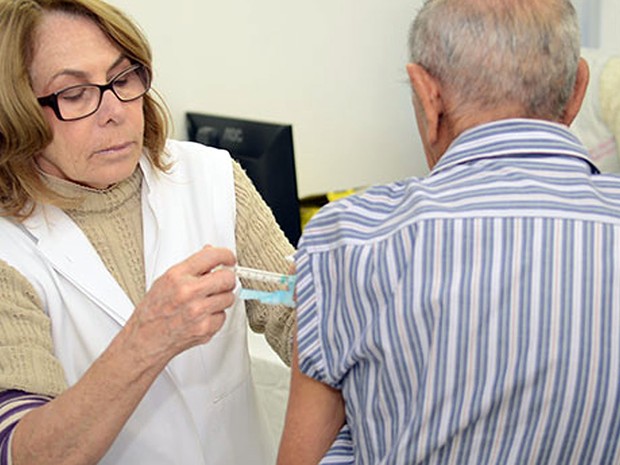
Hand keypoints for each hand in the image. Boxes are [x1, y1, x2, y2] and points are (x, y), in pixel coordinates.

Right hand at [124, 246, 236, 366]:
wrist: (145, 339)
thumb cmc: (153, 311)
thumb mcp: (166, 280)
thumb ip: (191, 267)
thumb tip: (210, 252)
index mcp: (177, 276)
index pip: (212, 256)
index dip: (226, 255)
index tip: (229, 259)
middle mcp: (188, 292)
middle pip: (227, 278)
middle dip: (226, 279)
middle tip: (221, 282)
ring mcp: (198, 311)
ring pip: (229, 298)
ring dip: (221, 299)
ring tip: (205, 302)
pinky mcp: (205, 328)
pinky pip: (223, 316)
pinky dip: (216, 316)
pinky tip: (202, 316)